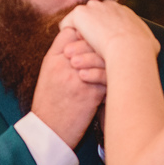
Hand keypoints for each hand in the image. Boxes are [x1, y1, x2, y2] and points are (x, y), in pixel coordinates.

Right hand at [31, 26, 105, 147]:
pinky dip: (115, 79)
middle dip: (101, 45)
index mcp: (52, 58)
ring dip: (110, 62)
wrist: (48, 132)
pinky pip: (110, 77)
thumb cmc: (51, 102)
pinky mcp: (91, 94)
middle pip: (90, 42)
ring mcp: (77, 79)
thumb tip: (85, 37)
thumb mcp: (48, 73)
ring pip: (103, 58)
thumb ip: (62, 53)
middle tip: (111, 51)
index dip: (85, 33)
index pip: (72, 32)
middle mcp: (63, 65)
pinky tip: (114, 84)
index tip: (92, 40)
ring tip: (115, 67)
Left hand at [59, 0, 159, 63]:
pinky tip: (67, 48)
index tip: (101, 44)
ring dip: (76, 35)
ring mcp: (93, 8)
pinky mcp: (80, 14)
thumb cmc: (143, 50)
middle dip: (88, 29)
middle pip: (92, 15)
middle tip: (83, 46)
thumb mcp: (151, 42)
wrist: (130, 48)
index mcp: (124, 11)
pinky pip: (67, 26)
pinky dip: (67, 37)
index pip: (109, 16)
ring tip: (72, 51)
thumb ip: (147, 40)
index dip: (103, 31)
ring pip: (80, 21)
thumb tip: (152, 44)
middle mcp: (109, 5)